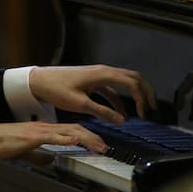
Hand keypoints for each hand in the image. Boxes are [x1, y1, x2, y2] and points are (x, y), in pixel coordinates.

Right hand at [0, 120, 107, 159]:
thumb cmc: (3, 144)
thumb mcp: (26, 151)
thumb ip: (38, 155)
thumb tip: (50, 159)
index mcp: (43, 130)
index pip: (70, 130)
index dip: (86, 136)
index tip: (97, 144)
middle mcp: (44, 127)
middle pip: (74, 128)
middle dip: (92, 137)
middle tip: (104, 146)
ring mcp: (40, 130)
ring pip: (68, 131)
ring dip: (86, 138)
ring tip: (98, 146)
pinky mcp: (33, 136)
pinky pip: (53, 136)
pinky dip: (67, 138)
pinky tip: (76, 140)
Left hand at [29, 64, 156, 122]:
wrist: (40, 81)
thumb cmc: (56, 89)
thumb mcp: (79, 104)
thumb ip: (102, 112)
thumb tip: (122, 120)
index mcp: (102, 74)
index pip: (132, 83)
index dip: (142, 98)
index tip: (144, 114)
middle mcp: (103, 71)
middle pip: (133, 77)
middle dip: (146, 92)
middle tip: (153, 108)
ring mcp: (99, 75)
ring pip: (125, 81)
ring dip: (135, 94)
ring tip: (143, 111)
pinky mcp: (93, 80)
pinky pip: (113, 88)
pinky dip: (121, 99)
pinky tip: (122, 114)